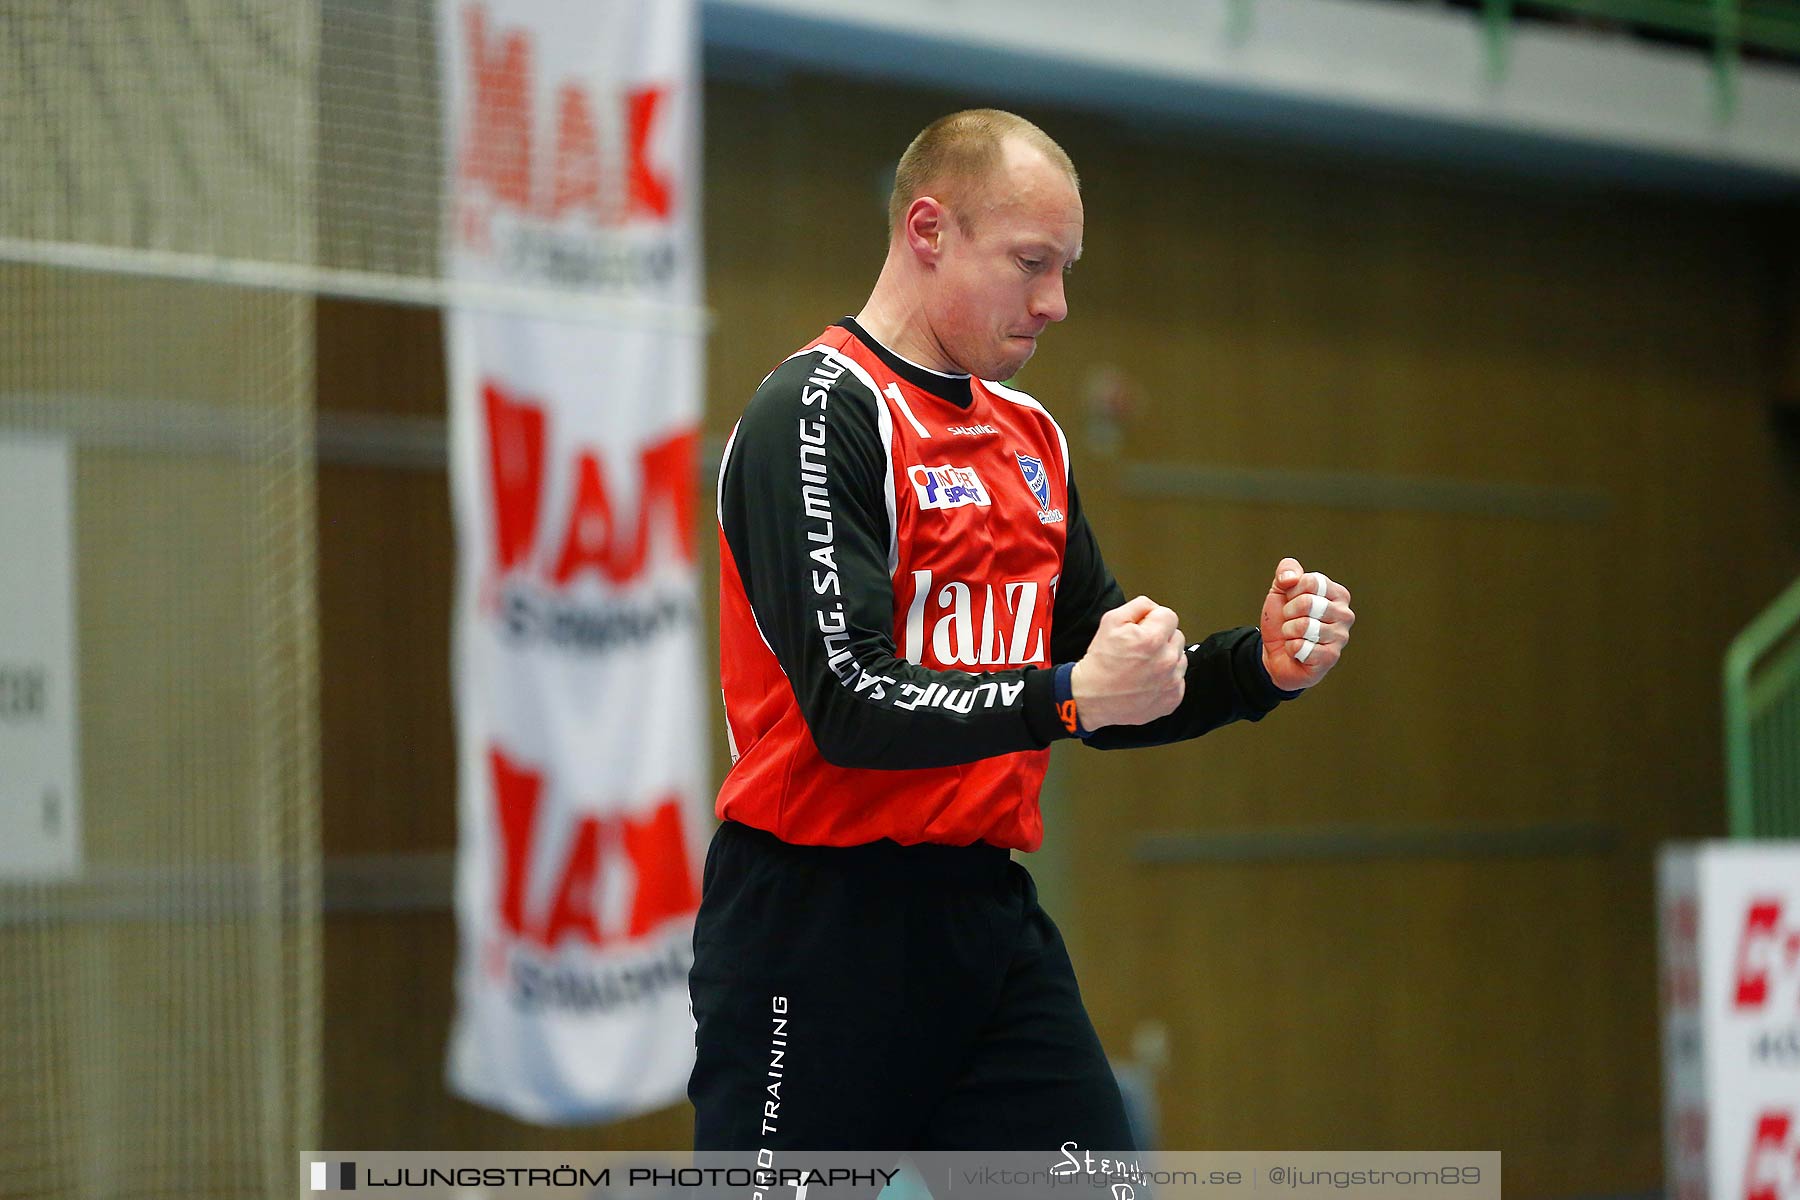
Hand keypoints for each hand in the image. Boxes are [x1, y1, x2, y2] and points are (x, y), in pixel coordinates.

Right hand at [1070, 595, 1187, 728]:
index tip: (1143, 629)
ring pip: (1179, 658)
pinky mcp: (1172, 698)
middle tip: (1140, 649)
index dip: (1153, 619)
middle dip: (1161, 638)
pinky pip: (1178, 680)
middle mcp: (1166, 661)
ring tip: (1143, 665)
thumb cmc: (1100, 662)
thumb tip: (1153, 607)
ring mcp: (1171, 682)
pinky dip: (1166, 679)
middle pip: (1177, 636)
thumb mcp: (1110, 621)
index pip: (1169, 615)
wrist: (1092, 698)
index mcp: (1152, 639)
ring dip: (1166, 658)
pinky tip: (1147, 680)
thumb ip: (1138, 606)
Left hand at [1258, 557, 1353, 690]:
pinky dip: (1291, 648)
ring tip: (1294, 635)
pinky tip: (1298, 651)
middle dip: (1289, 612)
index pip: (1311, 581)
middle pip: (1307, 603)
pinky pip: (1301, 646)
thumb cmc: (1284, 620)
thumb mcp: (1280, 590)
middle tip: (1291, 620)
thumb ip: (1287, 571)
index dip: (1292, 591)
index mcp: (1338, 594)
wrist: (1277, 653)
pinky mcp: (1331, 657)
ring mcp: (1341, 637)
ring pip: (1303, 626)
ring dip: (1289, 631)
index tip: (1292, 601)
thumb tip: (1291, 578)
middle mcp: (1345, 614)